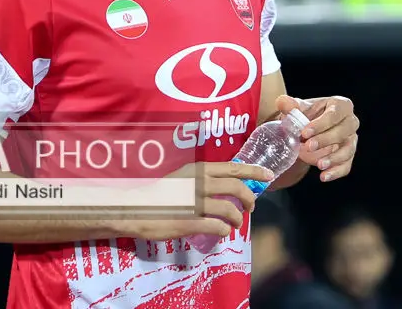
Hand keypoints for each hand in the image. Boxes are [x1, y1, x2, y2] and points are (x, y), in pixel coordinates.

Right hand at [121, 161, 274, 239]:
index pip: (234, 168)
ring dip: (237, 219)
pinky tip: (223, 232)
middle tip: (250, 207)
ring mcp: (194, 204)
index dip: (254, 172)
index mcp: (199, 170)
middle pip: (237, 188)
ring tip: (235, 223)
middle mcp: (199, 184)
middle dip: (250, 199)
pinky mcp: (189, 223)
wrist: (133, 209)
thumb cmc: (159, 193)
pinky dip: (224, 231)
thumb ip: (202, 178)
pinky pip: (216, 227)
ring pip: (229, 210)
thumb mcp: (182, 177)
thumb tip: (225, 184)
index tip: (269, 176)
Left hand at [275, 95, 358, 181]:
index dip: (321, 124)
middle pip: (344, 131)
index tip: (305, 132)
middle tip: (308, 146)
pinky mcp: (348, 155)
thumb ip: (290, 105)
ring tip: (319, 164)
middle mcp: (350, 121)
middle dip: (326, 140)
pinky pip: (347, 165)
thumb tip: (282, 102)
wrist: (307, 131)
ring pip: (348, 149)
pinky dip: (336, 172)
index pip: (335, 113)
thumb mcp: (298, 109)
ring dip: (334, 158)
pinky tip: (324, 176)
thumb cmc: (306, 116)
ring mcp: (351, 139)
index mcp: (340, 105)